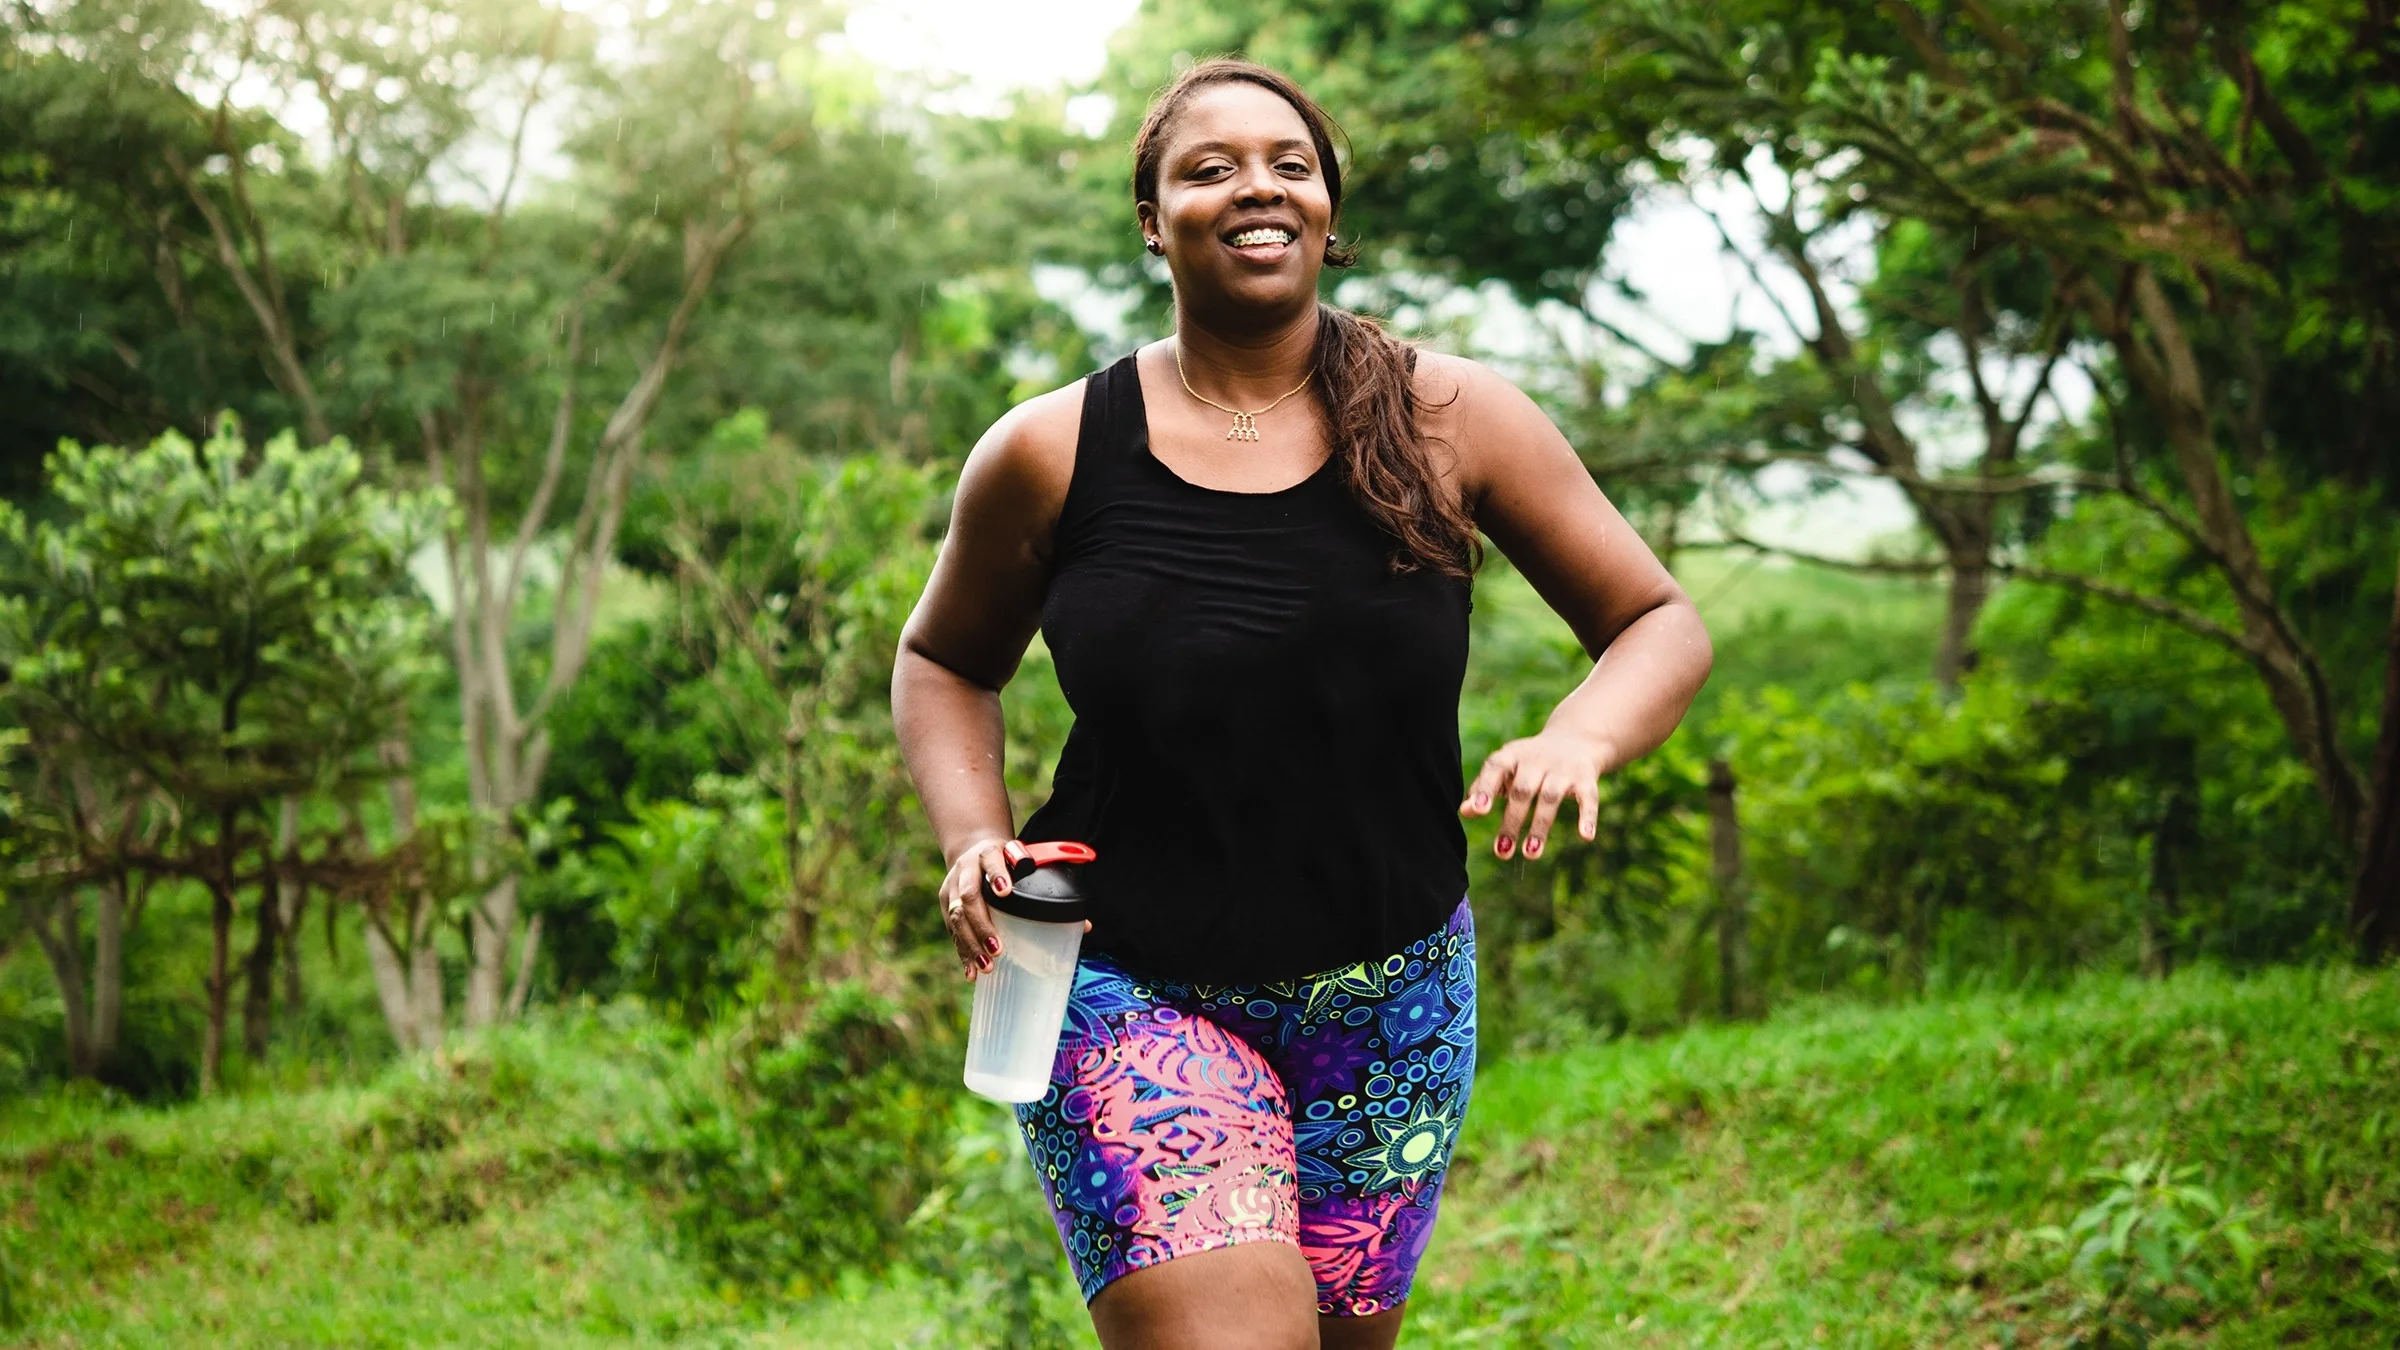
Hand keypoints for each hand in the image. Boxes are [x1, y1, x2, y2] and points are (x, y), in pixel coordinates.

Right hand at [938, 836, 1020, 979]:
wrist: (970, 850)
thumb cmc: (1002, 857)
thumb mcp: (1014, 852)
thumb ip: (1025, 862)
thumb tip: (1035, 872)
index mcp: (985, 853)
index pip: (990, 862)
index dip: (997, 875)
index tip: (1005, 891)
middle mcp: (963, 870)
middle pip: (968, 898)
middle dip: (982, 925)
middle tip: (997, 948)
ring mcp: (951, 889)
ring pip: (957, 918)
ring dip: (971, 945)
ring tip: (987, 966)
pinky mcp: (946, 906)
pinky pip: (953, 932)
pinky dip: (963, 953)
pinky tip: (971, 973)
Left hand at [1459, 731, 1615, 861]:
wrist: (1575, 740)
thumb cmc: (1528, 763)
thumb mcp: (1505, 770)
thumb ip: (1484, 788)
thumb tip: (1465, 811)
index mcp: (1511, 755)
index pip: (1495, 768)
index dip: (1486, 788)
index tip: (1480, 811)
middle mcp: (1536, 760)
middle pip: (1522, 791)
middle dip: (1512, 821)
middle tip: (1502, 852)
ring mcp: (1562, 768)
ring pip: (1550, 797)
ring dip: (1540, 826)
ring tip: (1530, 853)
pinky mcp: (1586, 778)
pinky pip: (1588, 797)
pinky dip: (1587, 816)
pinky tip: (1585, 836)